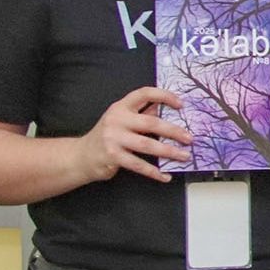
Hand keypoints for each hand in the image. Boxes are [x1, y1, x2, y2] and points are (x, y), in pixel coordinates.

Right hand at [74, 87, 191, 183]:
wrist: (80, 156)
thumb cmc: (108, 136)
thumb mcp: (122, 120)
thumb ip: (142, 114)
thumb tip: (168, 108)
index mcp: (121, 107)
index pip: (144, 94)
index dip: (164, 96)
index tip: (181, 104)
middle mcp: (116, 120)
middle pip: (151, 122)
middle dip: (173, 131)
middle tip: (189, 138)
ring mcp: (113, 138)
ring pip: (147, 145)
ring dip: (169, 152)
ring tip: (184, 156)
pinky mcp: (112, 156)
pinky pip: (138, 165)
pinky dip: (154, 172)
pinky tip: (165, 175)